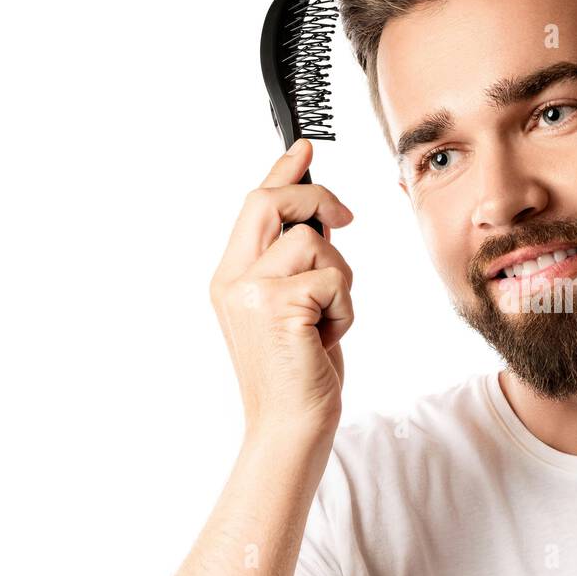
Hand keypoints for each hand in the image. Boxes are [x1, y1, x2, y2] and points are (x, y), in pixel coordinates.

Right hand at [209, 140, 354, 438]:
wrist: (289, 429)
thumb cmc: (299, 374)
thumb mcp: (294, 310)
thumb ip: (297, 266)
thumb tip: (325, 220)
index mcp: (230, 277)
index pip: (254, 206)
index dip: (281, 171)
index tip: (304, 146)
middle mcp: (232, 279)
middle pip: (271, 202)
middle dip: (316, 198)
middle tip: (346, 219)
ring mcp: (251, 291)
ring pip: (316, 243)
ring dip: (341, 281)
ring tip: (327, 321)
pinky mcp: (279, 305)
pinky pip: (335, 278)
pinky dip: (346, 309)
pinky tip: (328, 337)